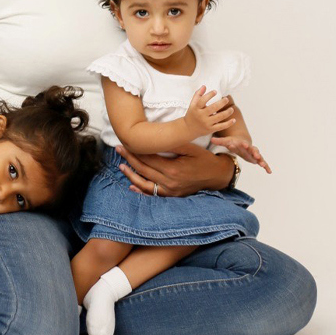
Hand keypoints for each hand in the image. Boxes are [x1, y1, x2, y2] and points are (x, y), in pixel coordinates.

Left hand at [115, 143, 232, 196]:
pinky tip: (132, 186)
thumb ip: (173, 144)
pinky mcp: (172, 195)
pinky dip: (141, 190)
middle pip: (144, 170)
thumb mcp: (190, 148)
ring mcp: (170, 191)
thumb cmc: (204, 159)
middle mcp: (170, 182)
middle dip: (129, 159)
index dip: (135, 151)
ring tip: (121, 166)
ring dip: (131, 176)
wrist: (216, 176)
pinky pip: (153, 194)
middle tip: (119, 150)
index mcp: (173, 169)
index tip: (125, 143)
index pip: (148, 159)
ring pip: (145, 184)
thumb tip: (156, 138)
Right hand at [182, 86, 235, 134]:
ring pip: (219, 117)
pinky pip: (221, 126)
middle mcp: (201, 116)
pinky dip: (228, 124)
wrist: (188, 129)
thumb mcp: (192, 104)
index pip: (202, 100)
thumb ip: (198, 95)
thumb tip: (204, 86)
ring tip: (232, 109)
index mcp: (196, 108)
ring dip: (227, 112)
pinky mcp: (210, 129)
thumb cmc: (192, 114)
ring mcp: (206, 123)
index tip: (215, 91)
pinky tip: (234, 120)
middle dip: (221, 103)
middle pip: (213, 108)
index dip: (209, 95)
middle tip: (226, 99)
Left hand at [209, 136, 272, 173]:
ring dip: (261, 160)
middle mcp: (250, 148)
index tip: (243, 144)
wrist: (243, 142)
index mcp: (243, 144)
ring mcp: (254, 153)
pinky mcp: (257, 159)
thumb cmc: (234, 142)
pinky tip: (270, 172)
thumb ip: (220, 141)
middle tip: (256, 154)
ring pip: (259, 156)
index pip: (243, 144)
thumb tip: (211, 139)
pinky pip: (263, 162)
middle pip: (253, 150)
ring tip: (264, 165)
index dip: (243, 144)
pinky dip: (267, 167)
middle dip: (255, 152)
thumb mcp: (227, 141)